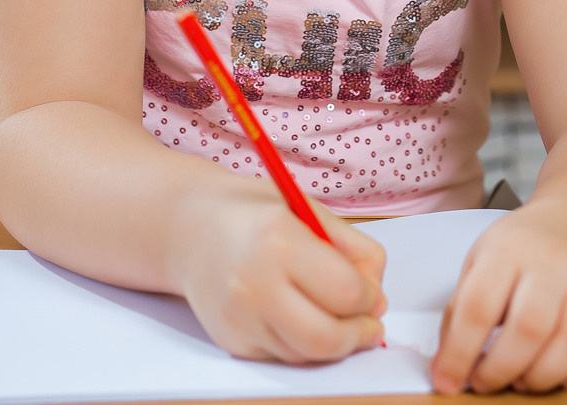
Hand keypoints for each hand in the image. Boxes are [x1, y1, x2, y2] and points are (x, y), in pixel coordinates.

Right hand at [171, 187, 385, 363]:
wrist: (189, 228)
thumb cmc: (254, 213)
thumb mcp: (308, 209)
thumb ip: (352, 249)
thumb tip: (377, 297)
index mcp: (278, 240)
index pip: (346, 293)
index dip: (370, 298)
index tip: (371, 292)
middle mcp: (254, 283)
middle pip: (326, 337)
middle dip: (358, 335)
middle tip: (368, 324)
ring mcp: (239, 317)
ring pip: (306, 354)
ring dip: (333, 343)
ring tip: (337, 319)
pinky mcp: (231, 339)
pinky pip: (282, 356)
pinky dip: (302, 345)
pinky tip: (302, 318)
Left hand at [432, 203, 566, 393]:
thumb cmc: (522, 248)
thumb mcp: (480, 262)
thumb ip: (459, 314)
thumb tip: (444, 372)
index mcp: (508, 250)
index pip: (479, 305)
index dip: (460, 352)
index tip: (449, 382)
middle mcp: (553, 263)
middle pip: (530, 326)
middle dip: (502, 369)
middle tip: (487, 383)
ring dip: (543, 377)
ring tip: (522, 381)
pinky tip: (565, 377)